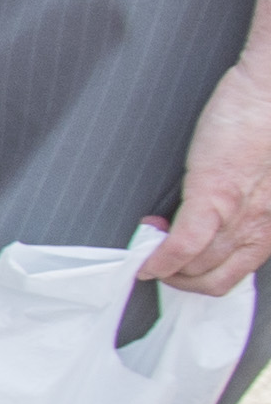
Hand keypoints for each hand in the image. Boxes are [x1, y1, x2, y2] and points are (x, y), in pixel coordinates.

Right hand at [139, 58, 270, 294]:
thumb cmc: (267, 124)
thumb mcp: (265, 180)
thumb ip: (244, 206)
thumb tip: (213, 224)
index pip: (233, 275)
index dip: (201, 278)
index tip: (181, 267)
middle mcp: (260, 227)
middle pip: (212, 279)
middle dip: (179, 279)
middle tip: (158, 264)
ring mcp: (237, 216)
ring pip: (195, 269)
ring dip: (165, 268)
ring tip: (149, 249)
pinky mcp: (213, 195)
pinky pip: (184, 244)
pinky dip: (160, 258)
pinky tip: (146, 256)